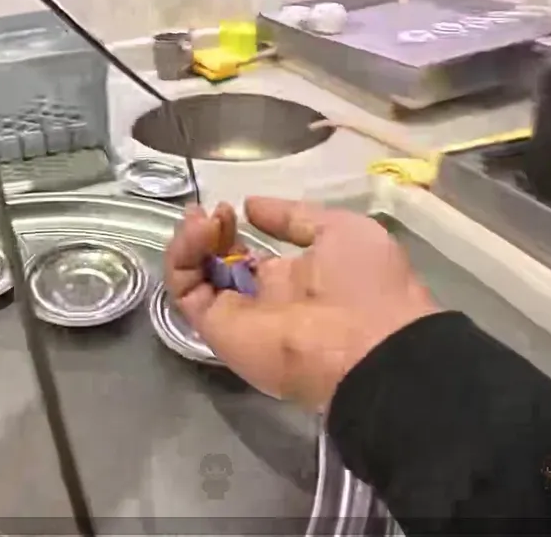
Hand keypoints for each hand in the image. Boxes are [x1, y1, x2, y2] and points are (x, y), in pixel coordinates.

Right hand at [164, 197, 441, 408]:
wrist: (368, 345)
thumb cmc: (364, 283)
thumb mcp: (341, 230)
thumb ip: (293, 217)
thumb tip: (251, 205)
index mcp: (295, 278)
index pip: (250, 254)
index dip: (235, 230)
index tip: (235, 207)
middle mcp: (262, 298)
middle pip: (217, 265)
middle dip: (207, 234)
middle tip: (208, 212)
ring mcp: (237, 315)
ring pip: (195, 277)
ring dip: (190, 243)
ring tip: (201, 220)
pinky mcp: (217, 328)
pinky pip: (186, 293)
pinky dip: (182, 260)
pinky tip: (199, 232)